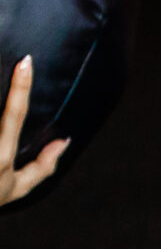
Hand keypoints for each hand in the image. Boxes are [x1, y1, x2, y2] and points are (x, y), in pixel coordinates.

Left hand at [0, 58, 68, 208]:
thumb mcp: (17, 188)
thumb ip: (43, 165)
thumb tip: (65, 140)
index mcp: (2, 157)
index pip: (15, 116)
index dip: (21, 88)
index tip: (25, 62)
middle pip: (2, 114)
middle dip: (14, 87)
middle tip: (21, 60)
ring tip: (1, 73)